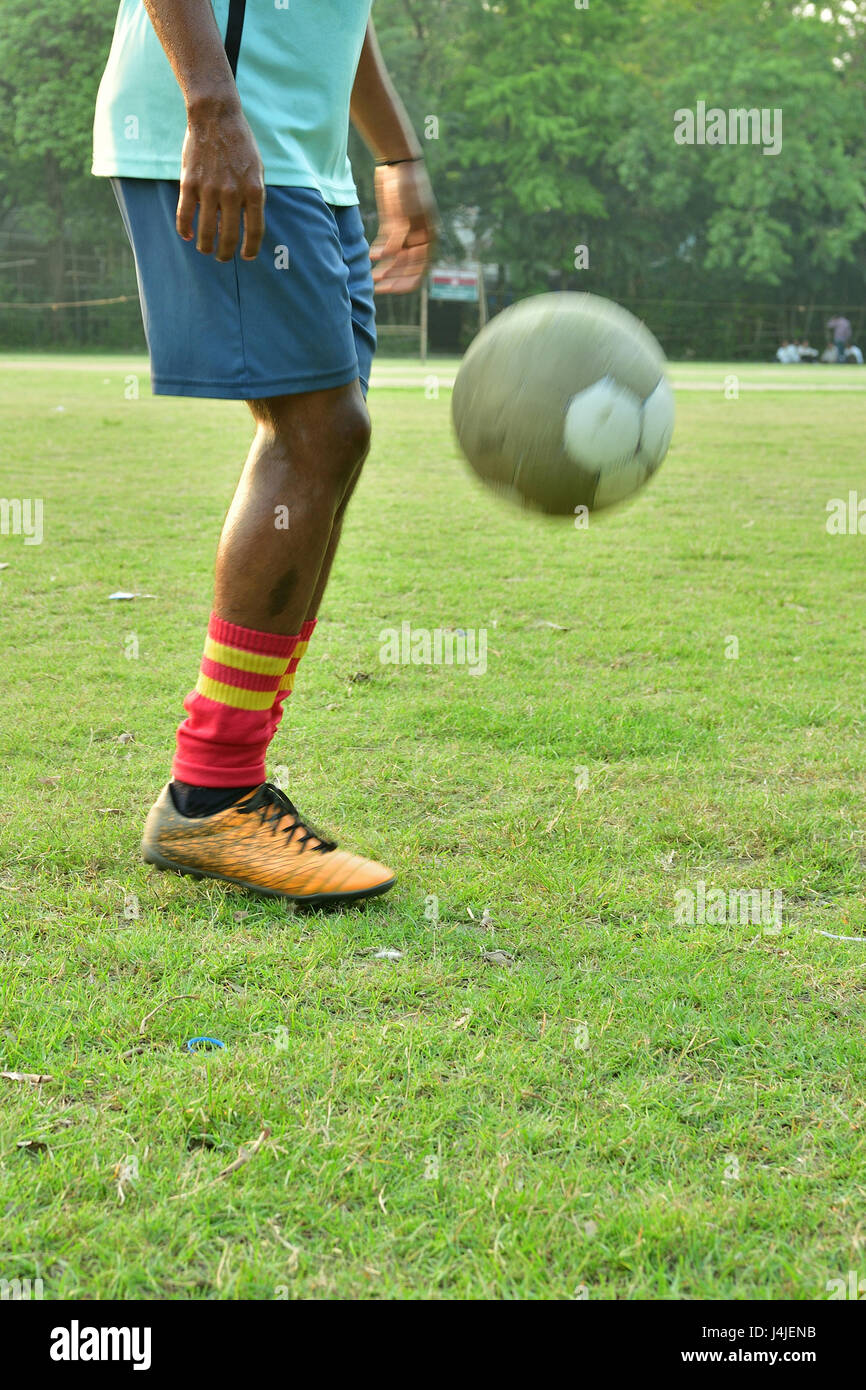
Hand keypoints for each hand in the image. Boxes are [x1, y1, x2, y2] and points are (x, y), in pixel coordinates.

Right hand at [176, 100, 264, 261]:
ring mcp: (210, 189)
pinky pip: (185, 215)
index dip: (251, 249)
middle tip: (223, 258)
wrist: (215, 117)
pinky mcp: (189, 183)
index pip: (254, 231)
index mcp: (254, 191)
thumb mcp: (257, 170)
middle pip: (229, 237)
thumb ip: (253, 197)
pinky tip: (187, 235)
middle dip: (226, 253)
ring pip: (206, 231)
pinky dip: (184, 229)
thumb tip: (245, 223)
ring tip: (206, 249)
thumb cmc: (240, 144)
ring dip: (206, 246)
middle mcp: (233, 193)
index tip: (247, 257)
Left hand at [369, 159, 436, 293]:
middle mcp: (419, 238)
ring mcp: (406, 231)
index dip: (405, 281)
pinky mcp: (393, 224)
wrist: (398, 163)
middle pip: (407, 267)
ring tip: (372, 276)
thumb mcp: (405, 213)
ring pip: (396, 258)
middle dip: (393, 277)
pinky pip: (387, 245)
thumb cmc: (407, 187)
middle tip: (376, 285)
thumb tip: (385, 258)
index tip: (389, 288)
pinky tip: (370, 257)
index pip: (420, 269)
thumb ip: (397, 237)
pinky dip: (379, 253)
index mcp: (429, 238)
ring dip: (385, 268)